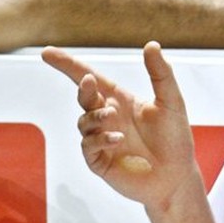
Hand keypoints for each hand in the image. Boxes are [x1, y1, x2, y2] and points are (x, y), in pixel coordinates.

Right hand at [41, 42, 202, 211]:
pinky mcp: (99, 161)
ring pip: (84, 122)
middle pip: (83, 97)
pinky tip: (118, 139)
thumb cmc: (175, 139)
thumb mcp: (171, 102)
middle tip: (90, 83)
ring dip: (95, 117)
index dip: (67, 64)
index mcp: (119, 100)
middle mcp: (107, 117)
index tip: (47, 52)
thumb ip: (161, 74)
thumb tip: (151, 45)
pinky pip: (89, 146)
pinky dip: (100, 139)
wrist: (176, 177)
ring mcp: (101, 139)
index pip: (89, 78)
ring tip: (113, 117)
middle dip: (83, 89)